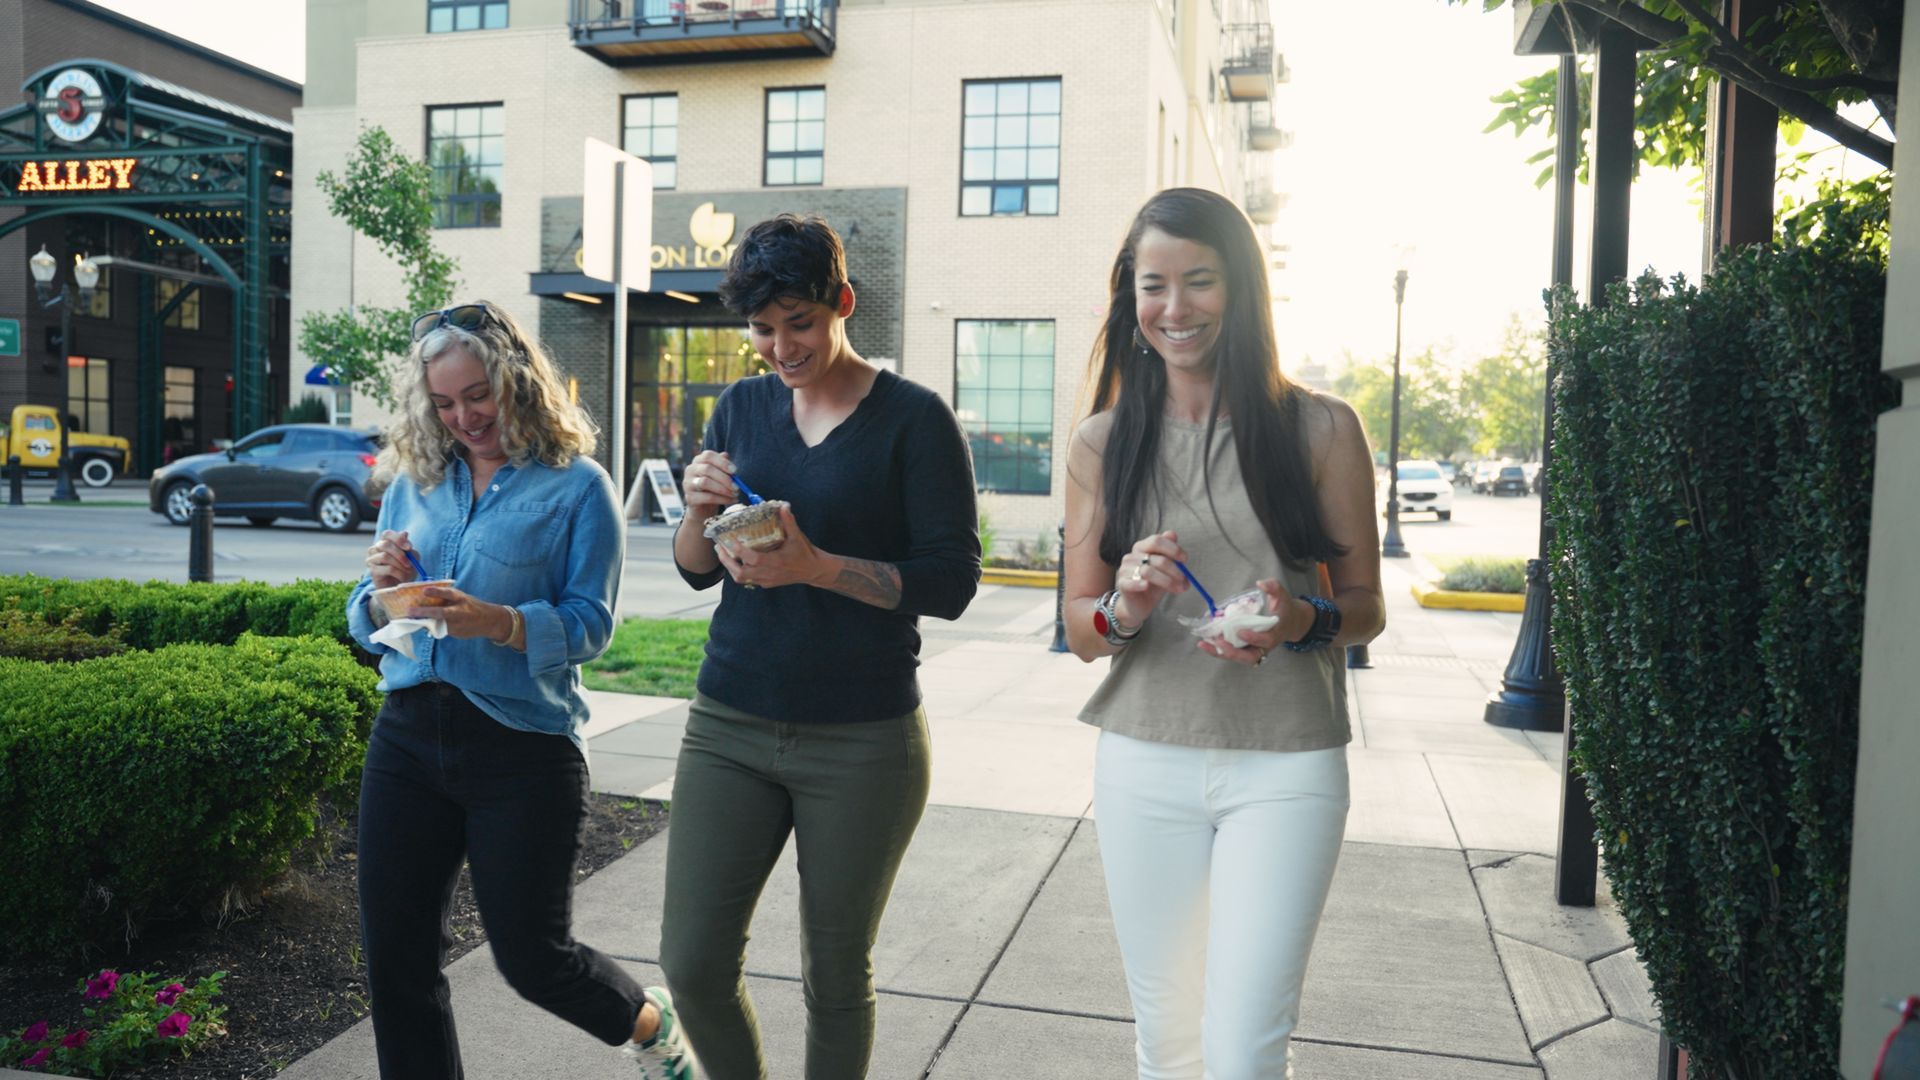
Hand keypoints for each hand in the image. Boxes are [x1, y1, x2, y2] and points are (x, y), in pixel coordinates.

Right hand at [366, 530, 418, 589]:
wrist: (399, 585)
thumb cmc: (405, 569)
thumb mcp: (412, 557)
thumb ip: (408, 547)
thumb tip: (404, 533)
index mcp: (386, 542)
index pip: (387, 534)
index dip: (398, 539)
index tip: (409, 547)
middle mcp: (376, 548)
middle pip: (385, 544)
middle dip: (400, 554)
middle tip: (410, 563)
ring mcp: (372, 559)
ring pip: (385, 556)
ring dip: (400, 564)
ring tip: (408, 571)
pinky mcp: (372, 570)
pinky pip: (386, 569)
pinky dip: (398, 573)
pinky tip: (403, 577)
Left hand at [407, 584, 514, 642]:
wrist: (489, 621)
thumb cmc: (470, 606)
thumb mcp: (461, 598)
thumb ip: (446, 598)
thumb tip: (423, 596)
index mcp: (460, 598)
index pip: (448, 593)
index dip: (436, 591)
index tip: (424, 590)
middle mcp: (459, 611)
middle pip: (440, 612)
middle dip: (424, 612)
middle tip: (409, 611)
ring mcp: (457, 624)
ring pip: (437, 624)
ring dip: (423, 622)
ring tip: (411, 619)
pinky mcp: (455, 633)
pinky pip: (440, 630)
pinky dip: (431, 627)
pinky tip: (424, 625)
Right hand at [683, 451, 740, 518]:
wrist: (703, 507)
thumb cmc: (713, 487)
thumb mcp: (719, 474)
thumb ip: (722, 465)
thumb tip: (726, 455)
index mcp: (698, 461)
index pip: (708, 455)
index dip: (722, 462)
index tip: (735, 471)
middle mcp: (690, 470)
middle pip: (707, 469)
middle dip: (724, 478)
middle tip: (737, 486)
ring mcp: (688, 484)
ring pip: (705, 482)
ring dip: (723, 489)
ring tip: (735, 494)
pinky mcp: (690, 498)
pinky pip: (707, 497)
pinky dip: (722, 499)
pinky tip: (731, 500)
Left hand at [713, 504, 828, 589]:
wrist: (814, 571)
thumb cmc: (805, 553)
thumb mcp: (797, 536)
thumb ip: (789, 521)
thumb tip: (783, 505)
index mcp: (774, 562)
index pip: (751, 558)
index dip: (738, 550)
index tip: (730, 539)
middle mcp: (768, 573)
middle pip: (740, 572)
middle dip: (726, 561)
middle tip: (719, 547)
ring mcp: (766, 580)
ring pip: (741, 579)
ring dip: (730, 568)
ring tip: (723, 554)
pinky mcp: (767, 583)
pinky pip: (748, 580)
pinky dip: (739, 572)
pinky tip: (736, 561)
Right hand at [1113, 531, 1189, 625]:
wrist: (1138, 605)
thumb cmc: (1153, 585)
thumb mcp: (1166, 569)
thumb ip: (1170, 553)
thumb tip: (1174, 535)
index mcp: (1142, 548)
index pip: (1157, 540)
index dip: (1173, 548)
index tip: (1184, 559)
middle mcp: (1132, 556)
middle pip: (1156, 558)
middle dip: (1174, 569)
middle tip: (1184, 579)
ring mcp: (1125, 569)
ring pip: (1148, 571)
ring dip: (1166, 581)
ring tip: (1177, 589)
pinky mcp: (1122, 583)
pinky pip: (1133, 582)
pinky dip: (1141, 584)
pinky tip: (1147, 587)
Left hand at [1197, 579, 1309, 666]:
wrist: (1289, 622)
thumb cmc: (1284, 608)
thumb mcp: (1282, 595)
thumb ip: (1273, 587)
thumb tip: (1260, 583)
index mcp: (1275, 633)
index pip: (1266, 640)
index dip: (1254, 638)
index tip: (1241, 632)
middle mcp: (1265, 646)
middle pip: (1250, 657)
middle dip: (1233, 652)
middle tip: (1219, 642)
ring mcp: (1255, 649)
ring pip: (1238, 657)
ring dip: (1221, 653)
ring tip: (1204, 644)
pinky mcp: (1247, 649)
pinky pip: (1233, 653)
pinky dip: (1219, 650)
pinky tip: (1205, 643)